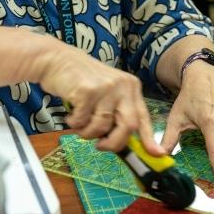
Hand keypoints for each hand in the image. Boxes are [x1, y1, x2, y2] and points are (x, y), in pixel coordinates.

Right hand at [35, 41, 163, 154]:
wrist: (56, 59)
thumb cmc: (81, 81)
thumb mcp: (106, 94)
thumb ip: (116, 114)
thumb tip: (123, 144)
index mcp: (131, 88)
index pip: (143, 117)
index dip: (149, 138)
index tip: (157, 154)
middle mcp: (123, 87)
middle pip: (129, 126)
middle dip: (114, 143)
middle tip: (100, 146)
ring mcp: (106, 88)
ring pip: (103, 126)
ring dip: (87, 133)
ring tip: (79, 123)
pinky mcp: (88, 91)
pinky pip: (83, 121)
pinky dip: (74, 124)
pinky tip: (71, 114)